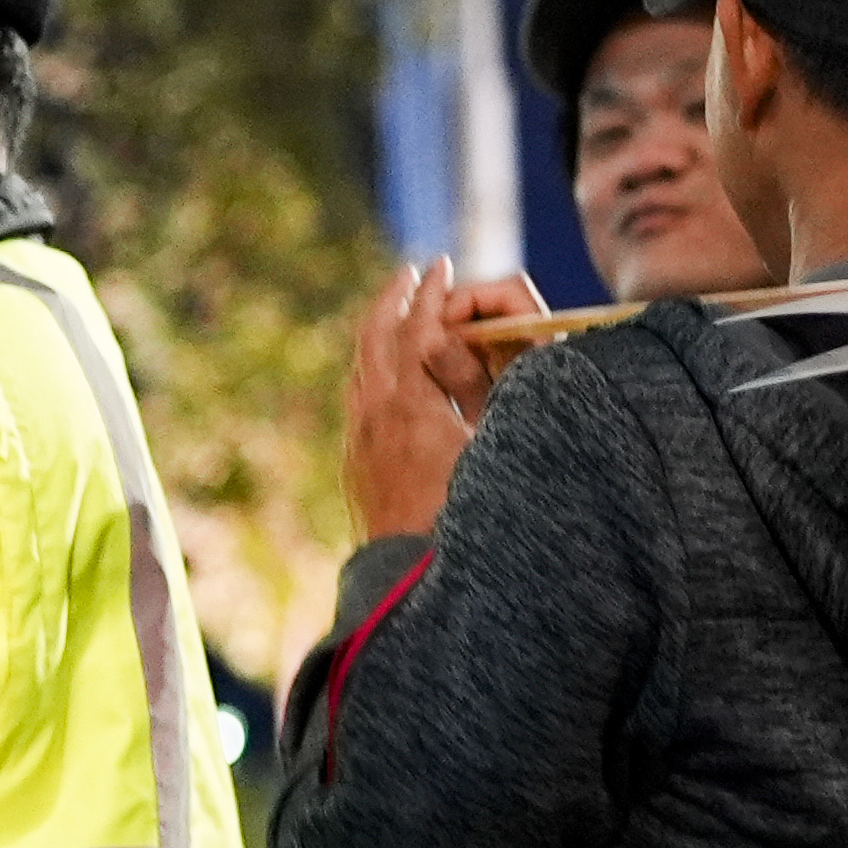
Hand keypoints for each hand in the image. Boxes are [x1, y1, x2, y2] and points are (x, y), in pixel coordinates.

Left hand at [342, 263, 540, 546]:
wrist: (410, 582)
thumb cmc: (464, 517)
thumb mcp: (493, 447)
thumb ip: (490, 391)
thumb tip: (491, 348)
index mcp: (409, 404)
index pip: (417, 330)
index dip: (431, 295)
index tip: (439, 265)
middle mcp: (374, 414)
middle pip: (374, 338)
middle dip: (394, 300)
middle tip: (412, 273)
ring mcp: (358, 439)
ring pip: (361, 368)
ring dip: (381, 332)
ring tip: (399, 310)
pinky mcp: (355, 464)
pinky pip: (358, 399)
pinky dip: (373, 368)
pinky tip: (387, 373)